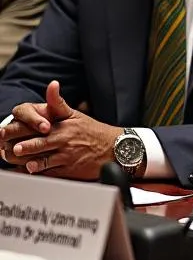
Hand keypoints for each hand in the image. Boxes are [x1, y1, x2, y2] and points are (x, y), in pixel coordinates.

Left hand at [0, 81, 120, 179]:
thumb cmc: (93, 132)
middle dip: (24, 147)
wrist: (115, 149)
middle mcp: (63, 141)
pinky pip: (49, 174)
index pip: (37, 128)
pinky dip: (37, 174)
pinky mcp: (68, 171)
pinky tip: (29, 173)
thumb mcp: (75, 114)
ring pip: (42, 161)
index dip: (20, 130)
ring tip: (20, 163)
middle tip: (13, 148)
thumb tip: (52, 85)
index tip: (6, 133)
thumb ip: (58, 102)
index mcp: (62, 126)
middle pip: (38, 145)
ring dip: (27, 163)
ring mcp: (66, 157)